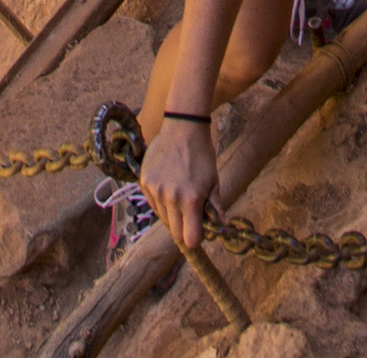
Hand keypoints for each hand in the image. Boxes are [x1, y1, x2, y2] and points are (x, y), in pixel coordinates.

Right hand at [141, 112, 218, 254]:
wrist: (183, 127)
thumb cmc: (202, 155)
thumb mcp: (214, 180)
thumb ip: (216, 206)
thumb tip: (221, 226)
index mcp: (191, 200)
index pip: (190, 240)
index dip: (196, 239)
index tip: (199, 232)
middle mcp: (171, 198)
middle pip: (175, 233)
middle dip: (184, 228)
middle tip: (190, 215)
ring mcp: (156, 190)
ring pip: (163, 218)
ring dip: (172, 214)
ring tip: (179, 194)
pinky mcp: (145, 182)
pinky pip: (153, 204)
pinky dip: (160, 201)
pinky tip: (168, 184)